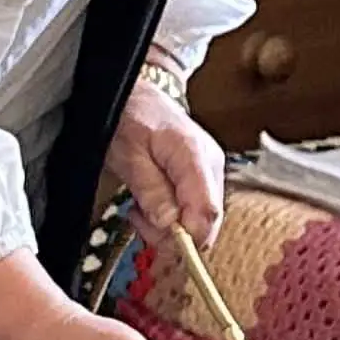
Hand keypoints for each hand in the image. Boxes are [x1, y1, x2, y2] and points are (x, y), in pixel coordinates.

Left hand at [103, 78, 226, 244]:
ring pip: (202, 220)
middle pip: (208, 221)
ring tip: (140, 209)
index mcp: (194, 156)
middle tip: (139, 220)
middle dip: (174, 235)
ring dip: (169, 226)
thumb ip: (150, 189)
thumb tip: (169, 224)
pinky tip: (151, 204)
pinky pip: (195, 209)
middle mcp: (212, 165)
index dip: (187, 238)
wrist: (136, 95)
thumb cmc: (128, 119)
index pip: (206, 211)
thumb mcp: (128, 155)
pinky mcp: (203, 177)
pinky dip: (173, 216)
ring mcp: (210, 171)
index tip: (159, 244)